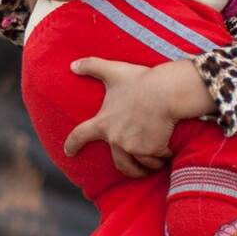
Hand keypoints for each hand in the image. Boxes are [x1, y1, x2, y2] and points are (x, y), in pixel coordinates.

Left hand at [61, 57, 177, 177]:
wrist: (166, 91)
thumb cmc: (141, 81)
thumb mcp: (114, 71)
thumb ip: (92, 66)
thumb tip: (72, 65)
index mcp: (103, 122)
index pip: (80, 135)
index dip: (72, 144)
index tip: (68, 152)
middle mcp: (115, 139)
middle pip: (119, 164)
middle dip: (129, 169)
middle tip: (137, 170)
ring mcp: (132, 147)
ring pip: (140, 165)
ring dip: (148, 165)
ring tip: (155, 162)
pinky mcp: (151, 151)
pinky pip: (157, 161)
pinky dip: (162, 159)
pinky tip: (168, 153)